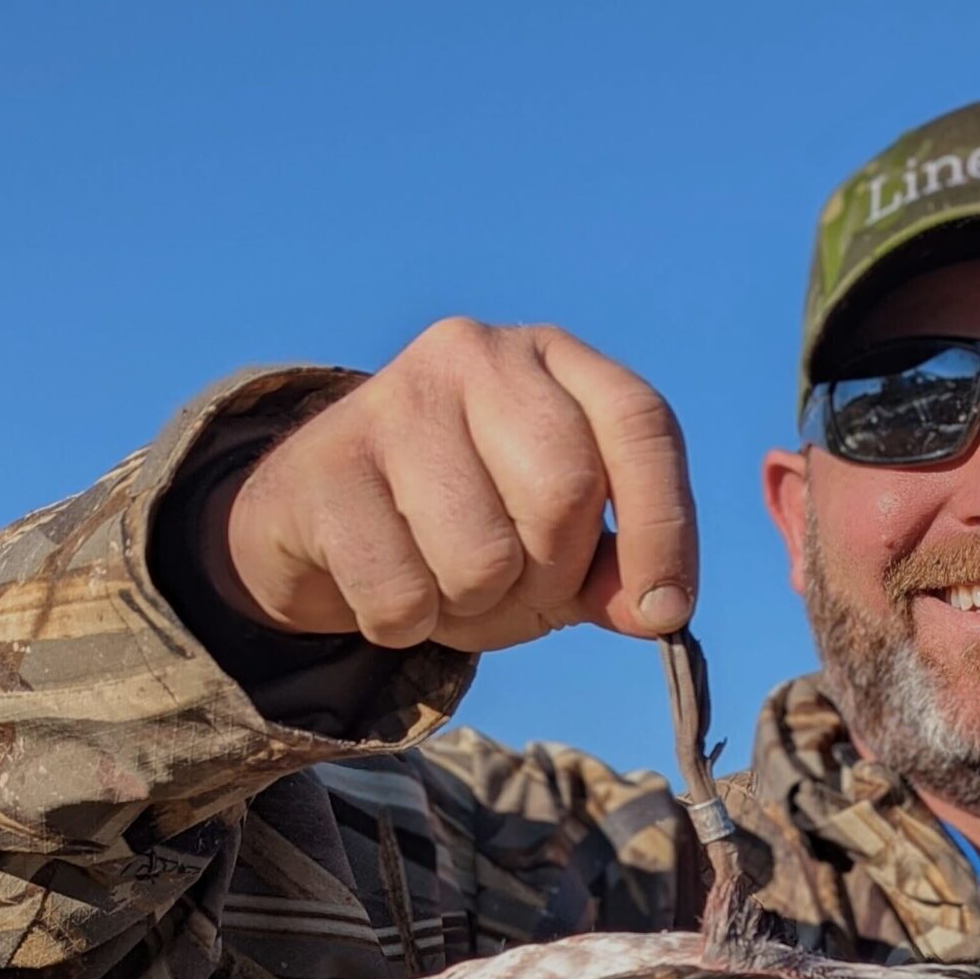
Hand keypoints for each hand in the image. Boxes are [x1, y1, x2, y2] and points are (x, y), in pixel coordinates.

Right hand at [218, 320, 696, 651]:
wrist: (313, 523)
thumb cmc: (457, 531)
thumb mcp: (554, 550)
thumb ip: (616, 573)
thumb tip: (660, 609)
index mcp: (551, 362)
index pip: (641, 422)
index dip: (665, 526)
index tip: (666, 609)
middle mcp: (475, 354)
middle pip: (565, 491)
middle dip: (550, 574)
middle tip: (510, 585)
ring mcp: (394, 398)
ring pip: (482, 557)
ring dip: (470, 607)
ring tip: (440, 579)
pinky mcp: (326, 465)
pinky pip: (402, 594)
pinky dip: (404, 624)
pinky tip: (387, 583)